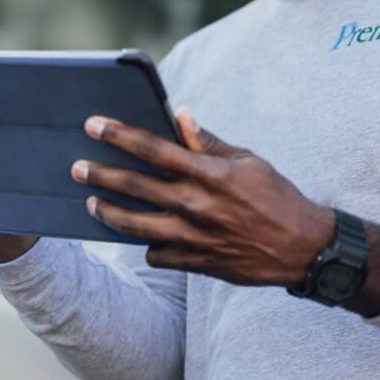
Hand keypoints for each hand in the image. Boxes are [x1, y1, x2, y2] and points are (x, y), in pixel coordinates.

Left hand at [72, 108, 334, 286]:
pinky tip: (142, 238)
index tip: (93, 125)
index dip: (119, 135)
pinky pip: (158, 255)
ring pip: (135, 225)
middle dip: (100, 173)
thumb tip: (180, 116)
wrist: (303, 247)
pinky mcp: (197, 263)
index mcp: (209, 173)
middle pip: (135, 186)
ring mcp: (194, 237)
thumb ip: (209, 142)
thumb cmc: (278, 197)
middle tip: (76, 167)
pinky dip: (147, 246)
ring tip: (92, 202)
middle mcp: (196, 205)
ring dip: (108, 212)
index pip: (153, 148)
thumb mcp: (248, 161)